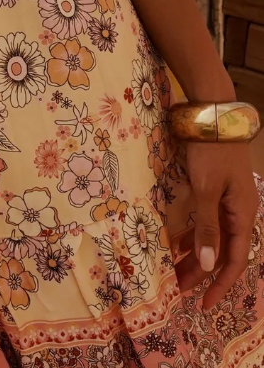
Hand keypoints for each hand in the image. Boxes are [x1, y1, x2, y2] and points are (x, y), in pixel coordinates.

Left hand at [175, 142, 258, 308]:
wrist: (212, 113)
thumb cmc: (210, 151)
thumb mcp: (206, 190)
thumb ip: (207, 226)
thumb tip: (207, 264)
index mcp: (243, 215)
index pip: (235, 261)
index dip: (220, 284)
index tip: (204, 304)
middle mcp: (239, 211)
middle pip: (222, 251)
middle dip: (202, 273)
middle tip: (179, 289)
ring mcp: (228, 200)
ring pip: (213, 236)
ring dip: (195, 254)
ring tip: (173, 270)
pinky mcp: (215, 189)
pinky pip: (207, 220)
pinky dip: (193, 233)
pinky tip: (176, 243)